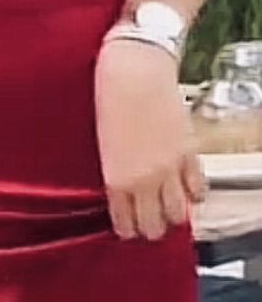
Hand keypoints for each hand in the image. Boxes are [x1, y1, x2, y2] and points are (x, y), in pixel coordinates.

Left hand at [95, 36, 205, 241]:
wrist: (135, 71)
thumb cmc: (108, 98)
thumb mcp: (103, 143)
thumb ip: (114, 170)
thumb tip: (122, 188)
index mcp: (115, 179)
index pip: (125, 223)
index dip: (128, 230)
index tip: (128, 229)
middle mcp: (144, 180)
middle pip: (154, 225)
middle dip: (151, 229)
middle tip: (149, 224)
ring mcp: (170, 168)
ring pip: (179, 214)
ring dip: (174, 217)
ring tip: (169, 212)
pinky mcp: (189, 153)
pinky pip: (197, 188)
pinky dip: (194, 194)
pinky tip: (188, 191)